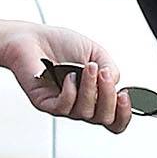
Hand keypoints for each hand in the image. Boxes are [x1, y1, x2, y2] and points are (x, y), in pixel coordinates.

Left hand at [0, 26, 131, 132]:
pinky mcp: (46, 103)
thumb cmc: (61, 45)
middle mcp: (81, 104)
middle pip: (104, 119)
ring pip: (85, 113)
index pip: (114, 119)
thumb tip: (116, 84)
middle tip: (104, 74)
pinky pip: (63, 107)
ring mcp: (64, 106)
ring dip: (91, 89)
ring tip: (88, 68)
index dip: (124, 114)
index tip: (124, 95)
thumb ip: (111, 69)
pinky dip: (70, 92)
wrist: (32, 38)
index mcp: (96, 95)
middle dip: (109, 97)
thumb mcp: (96, 53)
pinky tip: (69, 76)